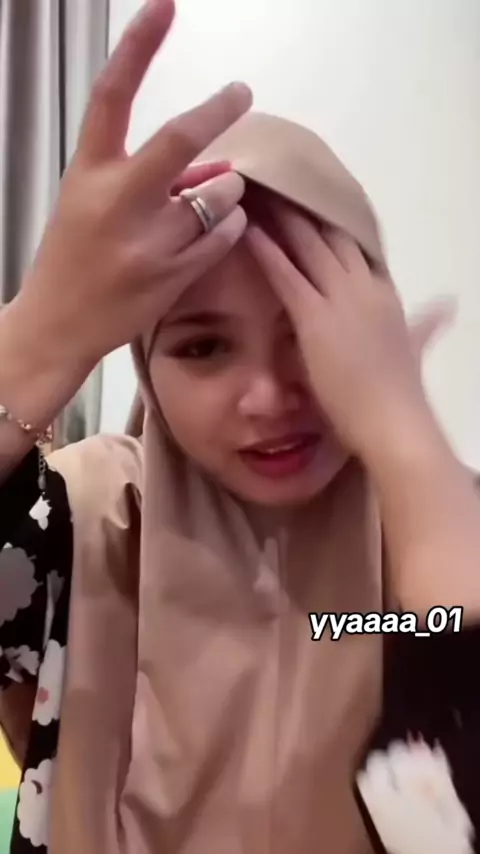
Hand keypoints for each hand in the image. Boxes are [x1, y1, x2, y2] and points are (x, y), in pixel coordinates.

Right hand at [11, 0, 251, 371]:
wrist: (58, 325)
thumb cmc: (73, 257)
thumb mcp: (92, 203)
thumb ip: (144, 175)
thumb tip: (212, 158)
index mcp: (88, 174)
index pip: (112, 96)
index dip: (139, 46)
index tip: (164, 6)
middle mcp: (118, 203)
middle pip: (179, 140)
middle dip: (216, 109)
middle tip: (240, 92)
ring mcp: (148, 242)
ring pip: (218, 194)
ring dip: (228, 189)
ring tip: (218, 198)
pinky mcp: (173, 276)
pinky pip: (225, 235)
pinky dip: (233, 225)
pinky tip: (222, 228)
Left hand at [247, 204, 453, 461]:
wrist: (394, 420)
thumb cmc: (398, 392)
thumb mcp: (415, 346)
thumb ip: (425, 324)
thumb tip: (445, 307)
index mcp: (384, 292)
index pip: (356, 244)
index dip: (331, 219)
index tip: (311, 197)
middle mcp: (364, 286)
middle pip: (329, 234)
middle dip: (302, 206)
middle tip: (277, 179)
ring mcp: (340, 299)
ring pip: (308, 244)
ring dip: (281, 216)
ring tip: (258, 189)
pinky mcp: (315, 319)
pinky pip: (287, 275)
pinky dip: (266, 250)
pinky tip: (249, 229)